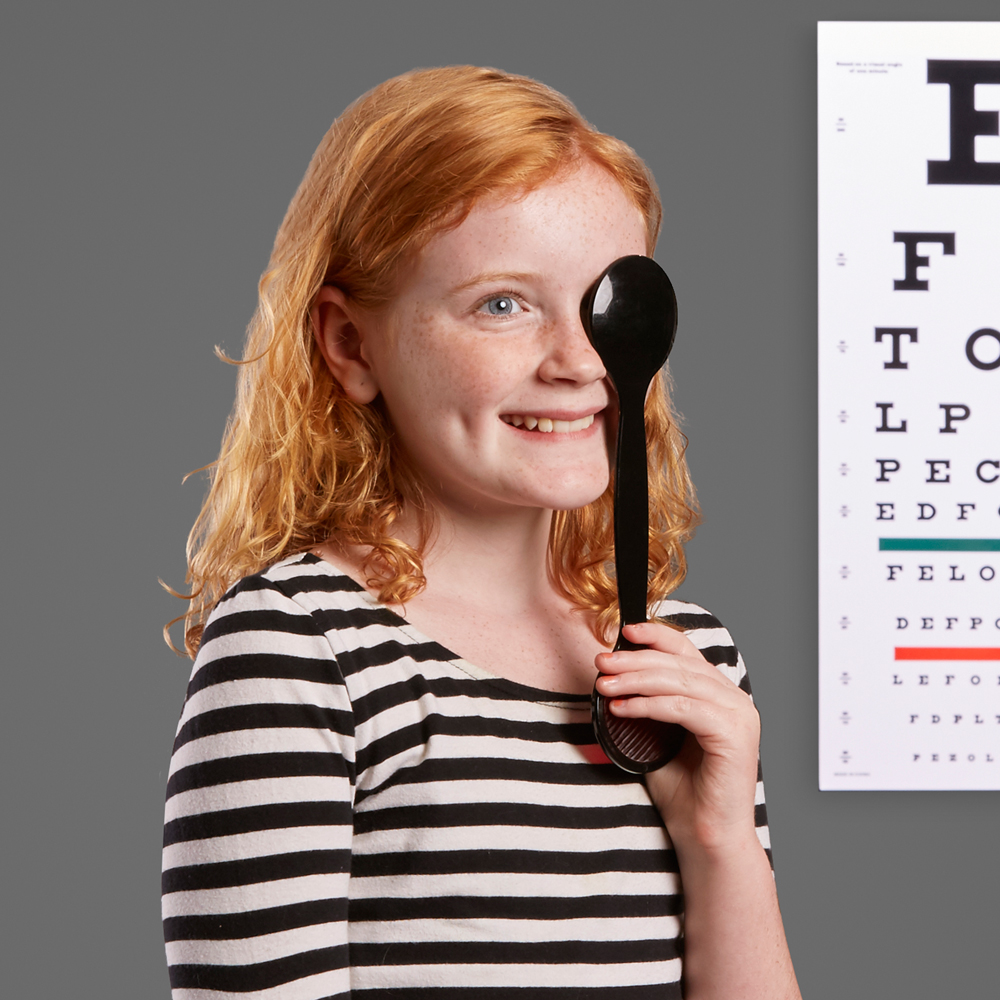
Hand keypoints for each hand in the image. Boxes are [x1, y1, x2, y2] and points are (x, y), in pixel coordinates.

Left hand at [594, 621, 760, 854]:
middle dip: (635, 660)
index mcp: (719, 694)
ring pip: (680, 682)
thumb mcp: (658, 736)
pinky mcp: (734, 736)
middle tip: (602, 662)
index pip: (687, 651)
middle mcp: (735, 699)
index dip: (655, 636)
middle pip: (679, 663)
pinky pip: (684, 709)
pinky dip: (650, 705)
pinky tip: (623, 708)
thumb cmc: (683, 790)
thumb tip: (611, 676)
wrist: (703, 836)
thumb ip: (647, 704)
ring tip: (605, 684)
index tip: (623, 632)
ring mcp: (739, 716)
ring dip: (636, 680)